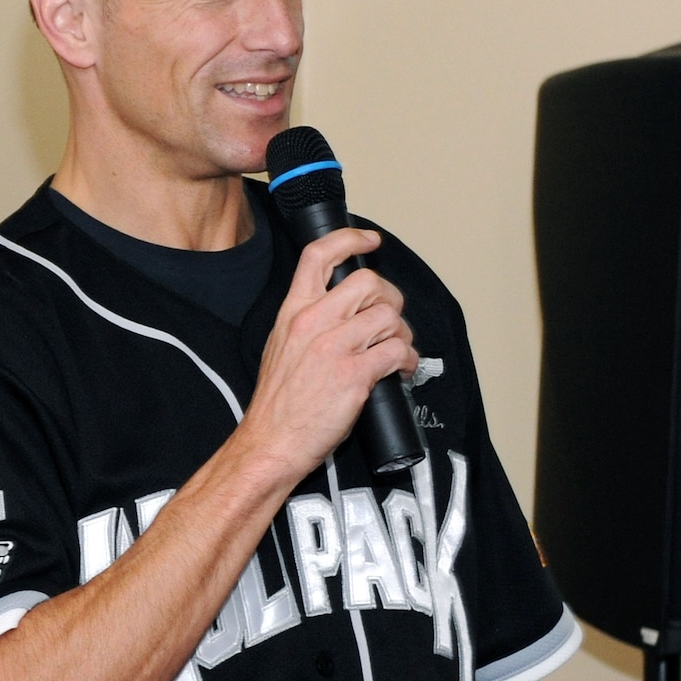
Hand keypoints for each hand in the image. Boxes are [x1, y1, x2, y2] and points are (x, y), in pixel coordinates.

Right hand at [238, 228, 415, 487]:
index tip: (370, 240)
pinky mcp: (355, 374)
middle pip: (368, 281)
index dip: (350, 238)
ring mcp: (335, 347)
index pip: (319, 255)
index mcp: (293, 311)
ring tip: (397, 349)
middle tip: (391, 316)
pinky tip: (402, 370)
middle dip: (390, 297)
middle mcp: (314, 322)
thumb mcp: (280, 345)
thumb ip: (308, 321)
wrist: (271, 441)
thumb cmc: (278, 402)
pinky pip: (398, 351)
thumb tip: (345, 309)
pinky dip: (408, 360)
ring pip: (388, 315)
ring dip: (402, 333)